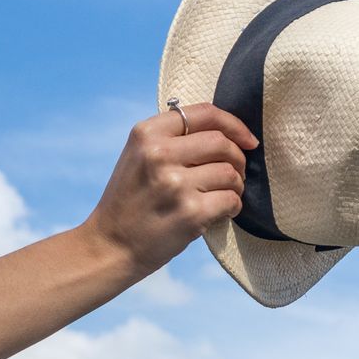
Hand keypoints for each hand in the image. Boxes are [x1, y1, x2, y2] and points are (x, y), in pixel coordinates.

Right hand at [82, 102, 258, 274]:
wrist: (110, 245)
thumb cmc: (131, 201)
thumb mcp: (138, 156)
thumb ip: (173, 138)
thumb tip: (227, 132)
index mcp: (146, 133)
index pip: (205, 113)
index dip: (234, 124)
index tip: (247, 140)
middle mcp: (159, 153)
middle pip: (222, 143)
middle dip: (237, 158)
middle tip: (234, 173)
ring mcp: (175, 183)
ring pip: (230, 173)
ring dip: (236, 185)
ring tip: (223, 195)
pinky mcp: (190, 212)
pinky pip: (231, 200)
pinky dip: (233, 206)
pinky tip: (220, 212)